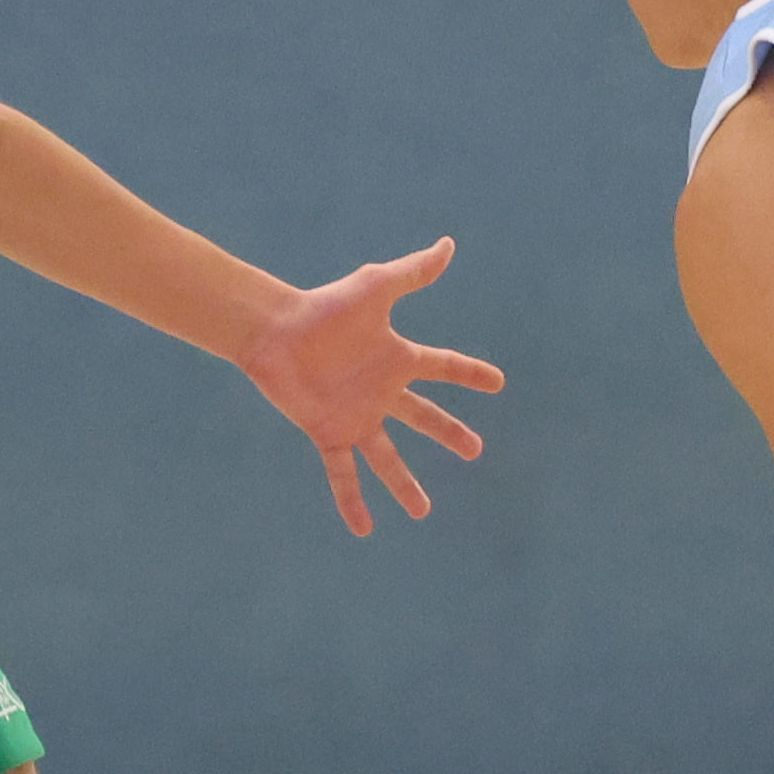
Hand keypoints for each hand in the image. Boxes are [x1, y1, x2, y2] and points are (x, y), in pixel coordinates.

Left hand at [235, 238, 508, 535]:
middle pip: (424, 417)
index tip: (498, 383)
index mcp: (396, 358)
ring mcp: (356, 415)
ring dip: (405, 486)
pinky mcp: (329, 432)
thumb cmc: (325, 306)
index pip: (443, 367)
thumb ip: (413, 273)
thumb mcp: (376, 289)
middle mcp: (380, 391)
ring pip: (388, 458)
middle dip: (449, 434)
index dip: (470, 374)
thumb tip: (449, 245)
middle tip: (475, 451)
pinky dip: (353, 500)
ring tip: (423, 513)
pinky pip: (344, 473)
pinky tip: (364, 528)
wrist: (275, 330)